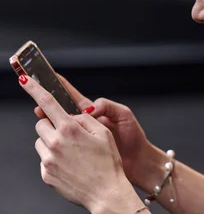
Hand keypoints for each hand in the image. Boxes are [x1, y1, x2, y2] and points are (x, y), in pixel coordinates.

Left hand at [20, 75, 142, 212]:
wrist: (106, 193)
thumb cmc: (109, 162)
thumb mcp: (104, 133)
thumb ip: (85, 119)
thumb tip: (70, 116)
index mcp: (70, 129)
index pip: (48, 102)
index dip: (35, 88)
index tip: (24, 79)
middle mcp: (55, 142)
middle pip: (42, 123)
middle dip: (53, 124)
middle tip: (70, 133)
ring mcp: (48, 160)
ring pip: (41, 141)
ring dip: (52, 142)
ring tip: (72, 152)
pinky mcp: (46, 174)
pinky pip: (44, 159)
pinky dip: (54, 158)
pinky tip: (71, 165)